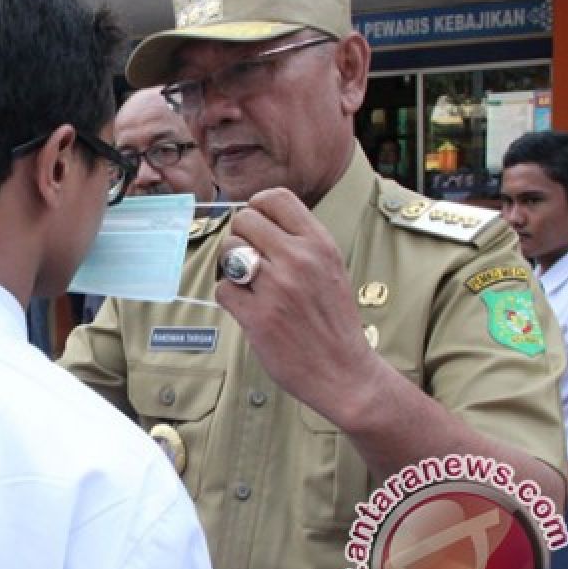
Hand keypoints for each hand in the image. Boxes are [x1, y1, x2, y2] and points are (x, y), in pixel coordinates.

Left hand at [214, 188, 379, 426]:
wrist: (344, 371)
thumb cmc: (332, 319)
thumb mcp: (330, 267)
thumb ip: (299, 242)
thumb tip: (256, 218)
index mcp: (320, 243)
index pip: (275, 197)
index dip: (257, 208)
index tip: (257, 227)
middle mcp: (299, 259)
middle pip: (244, 220)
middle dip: (240, 238)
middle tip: (250, 260)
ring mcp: (277, 288)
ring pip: (228, 251)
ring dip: (231, 267)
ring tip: (249, 284)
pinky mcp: (258, 316)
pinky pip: (223, 289)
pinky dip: (230, 298)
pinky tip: (249, 308)